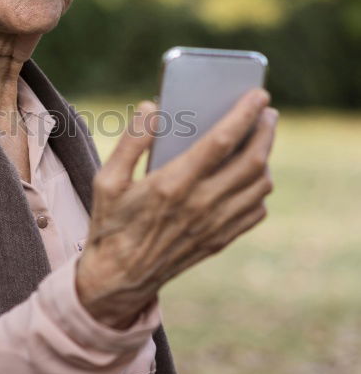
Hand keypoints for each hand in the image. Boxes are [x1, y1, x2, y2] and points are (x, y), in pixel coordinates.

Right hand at [76, 88, 277, 329]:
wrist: (119, 279)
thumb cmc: (111, 224)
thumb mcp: (106, 180)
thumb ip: (130, 141)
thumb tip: (152, 107)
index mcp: (172, 185)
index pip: (221, 141)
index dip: (244, 114)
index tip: (258, 94)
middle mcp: (200, 205)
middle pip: (252, 161)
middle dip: (265, 131)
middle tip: (267, 113)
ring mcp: (214, 226)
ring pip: (259, 186)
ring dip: (266, 158)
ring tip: (260, 140)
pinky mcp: (220, 241)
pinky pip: (255, 211)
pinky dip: (259, 189)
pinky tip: (250, 177)